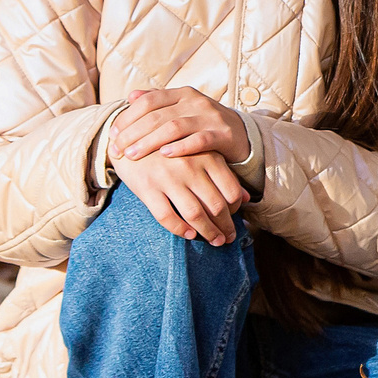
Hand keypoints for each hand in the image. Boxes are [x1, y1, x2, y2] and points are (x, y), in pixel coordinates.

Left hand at [113, 87, 248, 165]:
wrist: (242, 135)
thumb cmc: (204, 124)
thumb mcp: (182, 109)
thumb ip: (158, 102)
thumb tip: (131, 96)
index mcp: (182, 93)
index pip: (148, 101)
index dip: (127, 117)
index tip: (112, 134)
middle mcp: (195, 102)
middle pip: (156, 115)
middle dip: (132, 133)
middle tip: (116, 149)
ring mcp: (210, 117)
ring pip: (174, 127)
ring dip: (149, 141)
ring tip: (132, 155)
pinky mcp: (223, 135)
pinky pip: (200, 140)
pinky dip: (181, 147)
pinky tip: (165, 155)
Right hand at [117, 149, 246, 246]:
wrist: (130, 137)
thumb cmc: (171, 148)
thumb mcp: (200, 153)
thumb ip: (223, 174)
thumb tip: (247, 199)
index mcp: (207, 156)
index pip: (231, 190)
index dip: (236, 210)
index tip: (234, 218)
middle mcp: (190, 167)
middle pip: (216, 206)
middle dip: (225, 226)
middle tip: (227, 238)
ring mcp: (168, 178)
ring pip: (195, 214)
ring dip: (208, 232)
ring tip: (214, 241)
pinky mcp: (147, 188)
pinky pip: (167, 216)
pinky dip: (180, 229)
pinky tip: (189, 235)